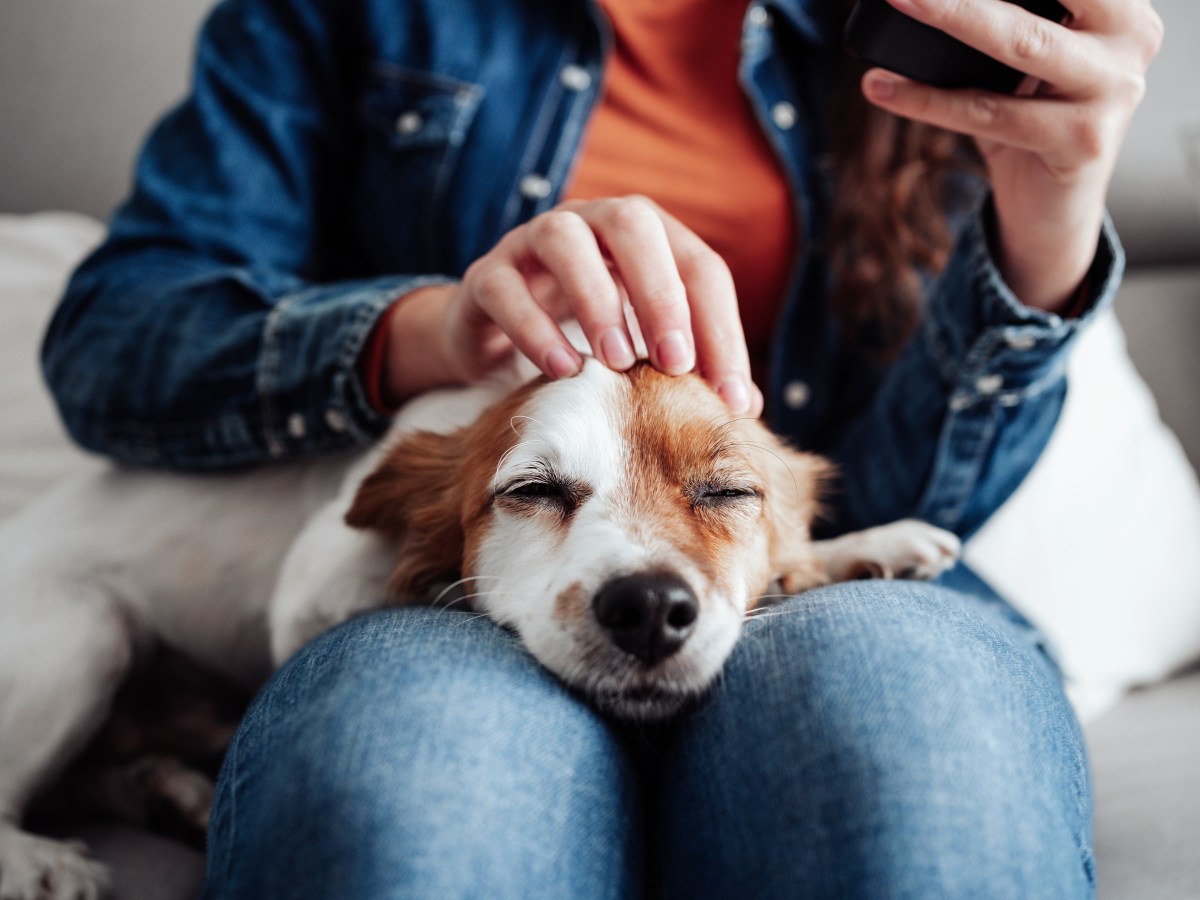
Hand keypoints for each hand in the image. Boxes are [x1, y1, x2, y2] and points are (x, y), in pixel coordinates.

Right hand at [384, 196, 762, 414]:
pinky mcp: (486, 275)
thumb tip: (746, 408)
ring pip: (565, 239)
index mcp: (647, 237)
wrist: (495, 337)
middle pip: (634, 225)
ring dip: (597, 299)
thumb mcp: (644, 347)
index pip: (699, 267)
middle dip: (661, 294)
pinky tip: (563, 370)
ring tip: (617, 362)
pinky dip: (533, 327)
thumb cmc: (587, 339)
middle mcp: (592, 223)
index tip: (730, 397)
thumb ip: (692, 367)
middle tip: (675, 363)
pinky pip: (505, 286)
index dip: (721, 329)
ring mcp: (532, 242)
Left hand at [862, 0, 1162, 310]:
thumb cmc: (1032, 119)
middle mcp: (1130, 39)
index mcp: (1119, 8)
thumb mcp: (1019, 58)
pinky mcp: (1082, 140)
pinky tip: (884, 87)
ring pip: (1020, 45)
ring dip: (949, 19)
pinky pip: (988, 113)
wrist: (1052, 207)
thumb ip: (997, 21)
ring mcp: (1114, 91)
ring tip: (899, 3)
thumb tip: (923, 0)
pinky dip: (927, 99)